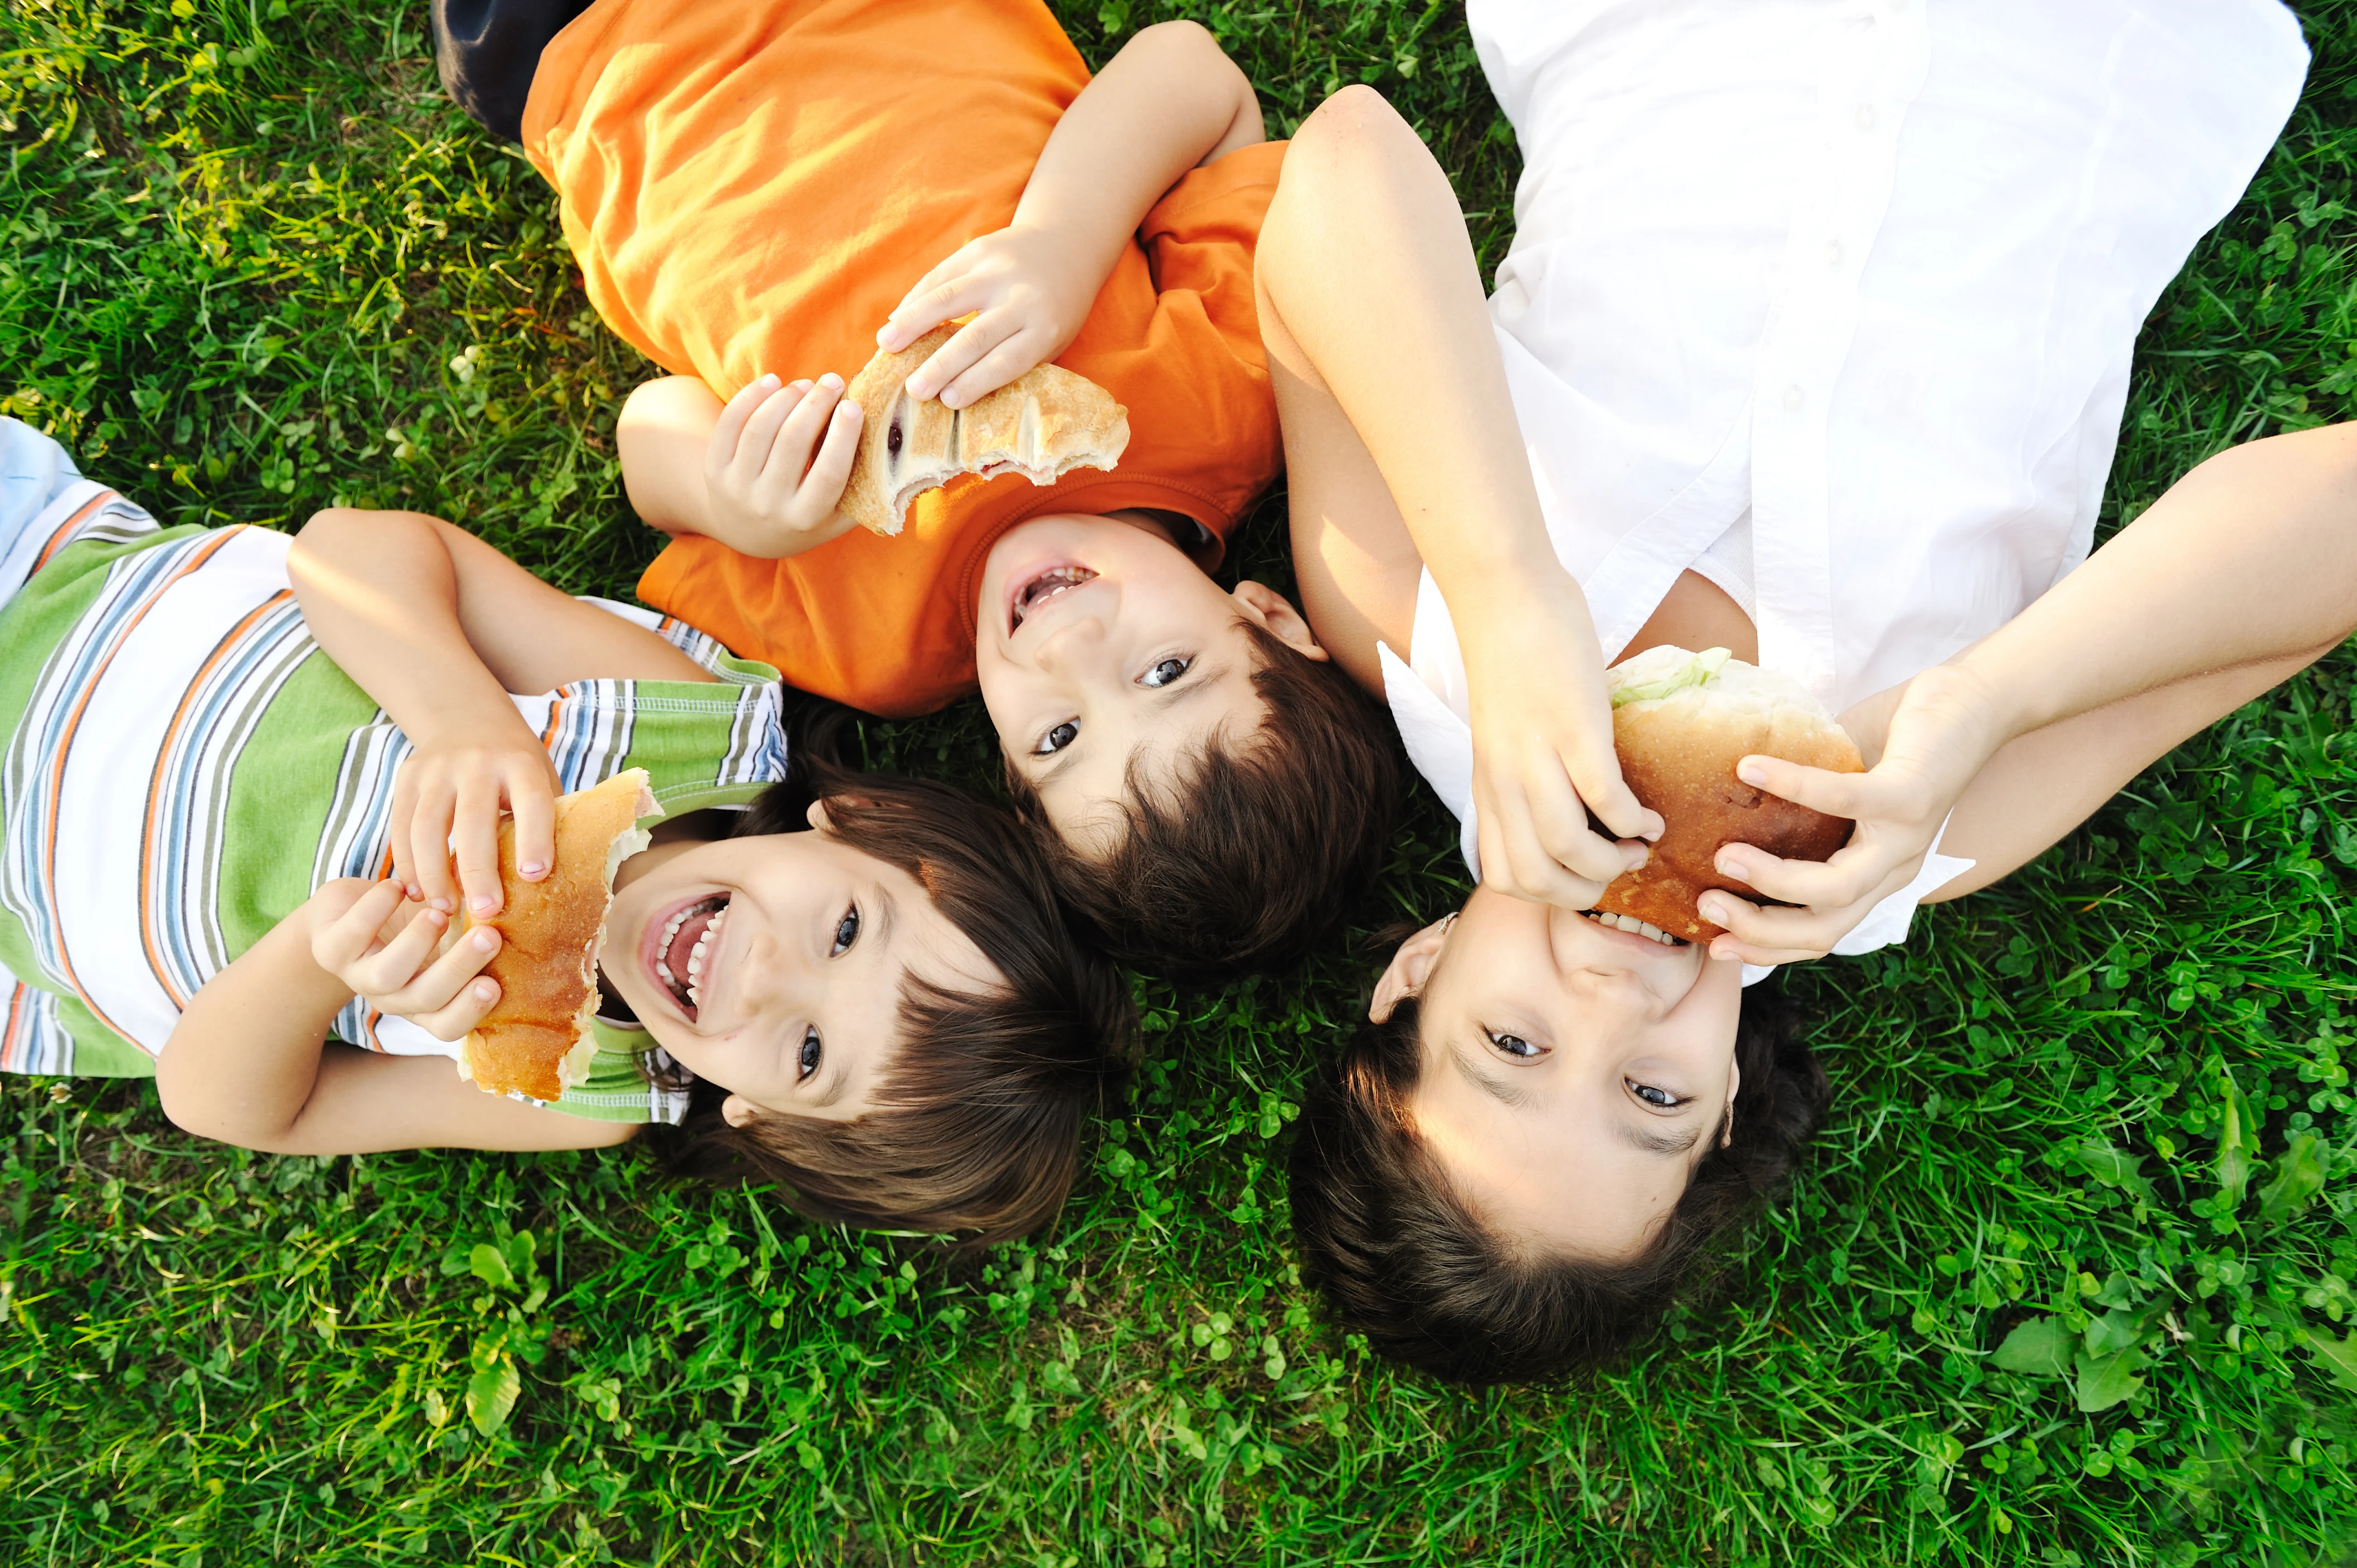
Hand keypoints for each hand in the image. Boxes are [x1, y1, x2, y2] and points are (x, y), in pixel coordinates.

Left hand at [306, 878, 503, 1042]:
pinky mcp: (330, 949)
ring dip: (417, 943)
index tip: (497, 985)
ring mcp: (359, 976)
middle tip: (488, 937)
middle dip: (458, 969)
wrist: (342, 915)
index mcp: (424, 1002)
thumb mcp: (447, 932)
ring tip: (439, 913)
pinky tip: (399, 887)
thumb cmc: (408, 922)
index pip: (447, 1025)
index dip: (470, 1011)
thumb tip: (531, 911)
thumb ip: (476, 932)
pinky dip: (378, 908)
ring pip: (388, 976)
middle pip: (426, 999)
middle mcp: (392, 998)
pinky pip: (353, 934)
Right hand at [390, 714, 558, 918]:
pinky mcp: (407, 777)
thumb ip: (546, 818)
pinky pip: (402, 826)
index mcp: (521, 763)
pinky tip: (418, 892)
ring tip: (445, 909)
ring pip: (427, 827)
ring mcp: (437, 768)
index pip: (531, 802)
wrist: (467, 718)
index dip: (535, 839)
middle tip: (486, 911)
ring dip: (434, 874)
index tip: (534, 877)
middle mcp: (478, 762)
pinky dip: (407, 863)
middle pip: (473, 821)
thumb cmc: (516, 766)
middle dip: (478, 870)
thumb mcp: (540, 778)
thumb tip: (552, 885)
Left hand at [702, 373, 864, 555]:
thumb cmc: (805, 516)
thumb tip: (900, 447)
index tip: (854, 406)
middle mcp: (768, 505)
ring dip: (788, 397)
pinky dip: (752, 396)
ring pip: (762, 427)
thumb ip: (867, 491)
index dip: (842, 438)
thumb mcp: (837, 518)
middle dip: (816, 403)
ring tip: (806, 385)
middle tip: (833, 381)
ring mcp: (737, 487)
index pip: (828, 474)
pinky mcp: (714, 469)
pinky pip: (731, 422)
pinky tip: (773, 382)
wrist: (745, 531)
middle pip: (792, 442)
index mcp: (805, 519)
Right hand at [877, 225, 1100, 407]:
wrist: (1066, 246)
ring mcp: (998, 270)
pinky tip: (896, 319)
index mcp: (1045, 329)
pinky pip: (939, 275)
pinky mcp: (978, 250)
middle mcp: (1022, 297)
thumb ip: (1016, 363)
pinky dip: (915, 298)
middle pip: (975, 336)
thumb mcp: (1051, 341)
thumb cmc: (1054, 311)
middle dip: (941, 365)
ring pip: (948, 298)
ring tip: (886, 345)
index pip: (1006, 361)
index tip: (948, 401)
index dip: (975, 382)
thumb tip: (959, 392)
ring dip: (913, 323)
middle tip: (913, 390)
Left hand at [1461, 579, 1663, 907]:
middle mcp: (1504, 781)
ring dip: (1613, 862)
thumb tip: (1565, 812)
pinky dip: (1632, 819)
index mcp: (1487, 787)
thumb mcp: (1502, 737)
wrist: (1503, 594)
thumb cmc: (1511, 660)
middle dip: (1586, 891)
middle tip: (1620, 867)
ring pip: (1567, 848)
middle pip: (1535, 878)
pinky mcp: (1572, 727)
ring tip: (1639, 844)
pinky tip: (1649, 814)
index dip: (1549, 895)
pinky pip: (1604, 798)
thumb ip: (1521, 778)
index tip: (1584, 877)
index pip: (1503, 878)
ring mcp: (1535, 756)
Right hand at [1699, 664, 2007, 964]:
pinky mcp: (1910, 796)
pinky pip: (1845, 801)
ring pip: (1837, 889)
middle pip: (1824, 928)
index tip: (1714, 942)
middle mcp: (1891, 869)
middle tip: (1707, 906)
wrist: (1975, 702)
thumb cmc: (1900, 742)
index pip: (1819, 934)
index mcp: (1875, 875)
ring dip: (1773, 881)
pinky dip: (1792, 786)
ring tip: (1726, 857)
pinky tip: (1752, 767)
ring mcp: (1904, 839)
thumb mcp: (1844, 788)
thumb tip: (1726, 799)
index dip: (1766, 949)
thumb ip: (1799, 808)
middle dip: (1760, 930)